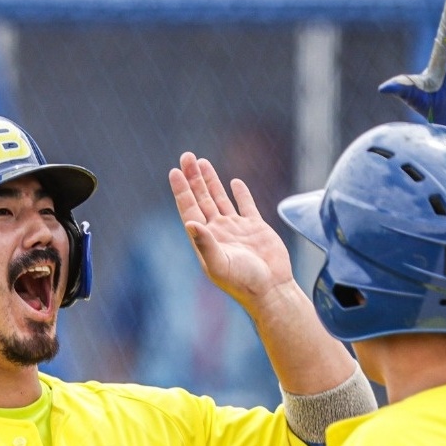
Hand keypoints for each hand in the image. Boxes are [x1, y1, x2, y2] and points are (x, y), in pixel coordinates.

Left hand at [169, 154, 294, 319]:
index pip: (190, 209)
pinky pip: (246, 206)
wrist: (271, 290)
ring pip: (220, 199)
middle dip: (194, 178)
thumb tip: (189, 223)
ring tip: (201, 161)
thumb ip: (204, 244)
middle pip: (202, 199)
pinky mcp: (256, 228)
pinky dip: (240, 194)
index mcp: (206, 240)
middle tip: (186, 156)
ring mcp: (237, 229)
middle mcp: (219, 232)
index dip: (181, 190)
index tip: (174, 171)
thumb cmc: (243, 282)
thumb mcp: (219, 264)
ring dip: (211, 181)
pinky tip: (234, 182)